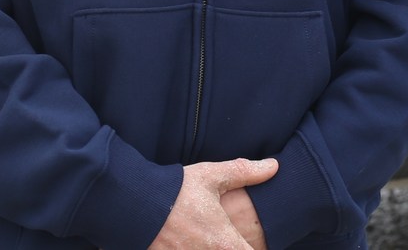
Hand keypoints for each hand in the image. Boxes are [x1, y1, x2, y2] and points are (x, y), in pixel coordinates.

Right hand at [147, 157, 276, 249]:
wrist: (133, 203)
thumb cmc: (174, 190)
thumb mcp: (211, 177)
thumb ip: (244, 173)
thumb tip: (274, 167)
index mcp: (223, 241)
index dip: (255, 247)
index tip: (253, 242)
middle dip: (233, 246)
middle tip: (226, 236)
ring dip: (211, 248)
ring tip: (206, 238)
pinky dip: (190, 249)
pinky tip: (188, 242)